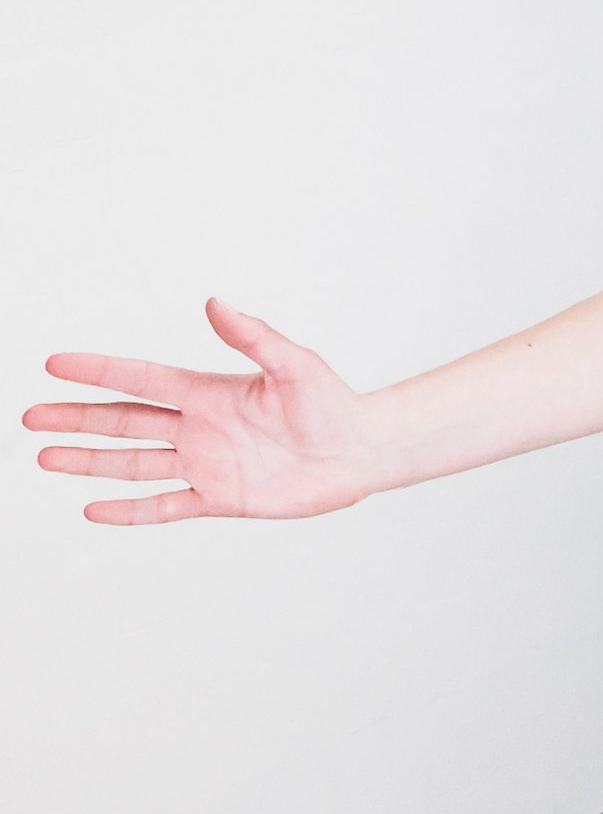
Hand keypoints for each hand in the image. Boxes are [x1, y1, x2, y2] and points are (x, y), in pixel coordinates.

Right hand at [26, 303, 377, 523]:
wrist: (358, 453)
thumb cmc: (331, 403)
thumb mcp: (294, 364)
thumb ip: (254, 336)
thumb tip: (216, 302)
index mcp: (209, 390)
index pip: (140, 377)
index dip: (98, 370)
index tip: (54, 364)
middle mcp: (198, 426)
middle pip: (124, 421)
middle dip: (77, 418)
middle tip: (30, 416)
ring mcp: (205, 463)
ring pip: (134, 463)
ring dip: (90, 462)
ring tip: (45, 457)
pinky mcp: (220, 498)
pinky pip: (166, 506)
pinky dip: (130, 511)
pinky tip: (94, 509)